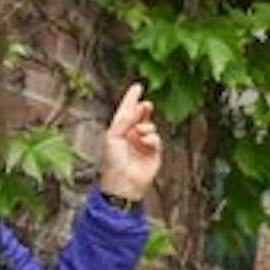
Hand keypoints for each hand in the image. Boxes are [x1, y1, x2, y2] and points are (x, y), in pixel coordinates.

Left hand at [99, 82, 161, 202]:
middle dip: (143, 110)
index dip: (131, 98)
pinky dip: (151, 138)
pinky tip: (145, 143)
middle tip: (146, 105)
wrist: (124, 182)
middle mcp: (131, 135)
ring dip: (145, 127)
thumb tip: (138, 108)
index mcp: (118, 130)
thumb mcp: (113, 136)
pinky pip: (156, 138)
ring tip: (139, 134)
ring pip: (150, 126)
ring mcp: (143, 143)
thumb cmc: (113, 162)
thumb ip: (125, 120)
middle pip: (140, 116)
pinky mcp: (153, 152)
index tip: (138, 86)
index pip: (125, 111)